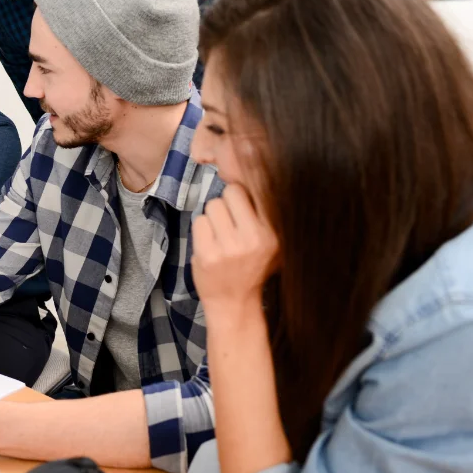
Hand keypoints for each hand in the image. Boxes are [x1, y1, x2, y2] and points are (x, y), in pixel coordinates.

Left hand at [191, 183, 278, 307]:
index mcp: (273, 233)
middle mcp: (254, 238)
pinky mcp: (207, 254)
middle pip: (231, 192)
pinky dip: (201, 230)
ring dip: (212, 217)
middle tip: (230, 222)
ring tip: (220, 236)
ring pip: (212, 205)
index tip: (244, 183)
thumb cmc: (252, 267)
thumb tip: (253, 169)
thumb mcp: (271, 243)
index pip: (259, 190)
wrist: (234, 303)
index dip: (248, 184)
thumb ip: (265, 214)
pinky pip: (199, 221)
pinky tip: (210, 245)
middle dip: (227, 203)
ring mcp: (229, 247)